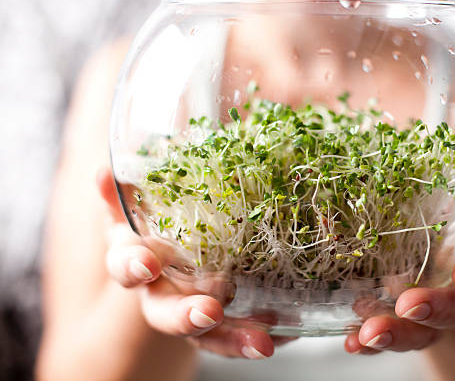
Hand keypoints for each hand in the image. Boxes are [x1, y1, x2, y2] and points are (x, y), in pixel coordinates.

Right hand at [97, 167, 277, 358]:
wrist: (166, 260)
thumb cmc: (154, 224)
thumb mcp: (136, 206)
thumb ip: (123, 192)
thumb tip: (104, 172)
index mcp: (137, 260)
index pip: (127, 266)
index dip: (133, 267)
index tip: (146, 265)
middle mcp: (161, 293)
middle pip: (166, 313)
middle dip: (186, 315)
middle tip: (210, 312)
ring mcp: (191, 312)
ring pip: (208, 335)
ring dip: (233, 340)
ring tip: (263, 343)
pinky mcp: (220, 324)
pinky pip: (241, 335)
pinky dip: (267, 335)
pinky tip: (289, 333)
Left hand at [344, 180, 454, 353]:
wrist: (447, 265)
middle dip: (433, 309)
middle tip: (408, 306)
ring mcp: (431, 315)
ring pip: (420, 332)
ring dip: (395, 334)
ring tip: (369, 333)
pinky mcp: (402, 325)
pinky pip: (388, 337)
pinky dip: (368, 344)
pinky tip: (351, 343)